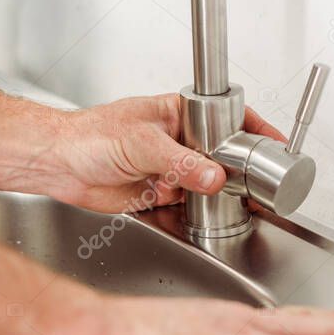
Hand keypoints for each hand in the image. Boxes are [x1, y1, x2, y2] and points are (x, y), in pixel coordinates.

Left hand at [41, 94, 286, 212]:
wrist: (59, 165)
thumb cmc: (90, 136)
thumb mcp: (143, 144)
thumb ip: (181, 162)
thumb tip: (214, 176)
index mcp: (178, 115)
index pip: (226, 117)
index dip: (253, 131)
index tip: (275, 146)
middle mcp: (177, 142)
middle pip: (221, 156)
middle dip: (237, 173)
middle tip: (254, 187)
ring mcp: (169, 169)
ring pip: (206, 185)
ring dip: (215, 197)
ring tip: (229, 206)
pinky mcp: (158, 195)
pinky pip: (186, 207)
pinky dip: (194, 216)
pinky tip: (200, 219)